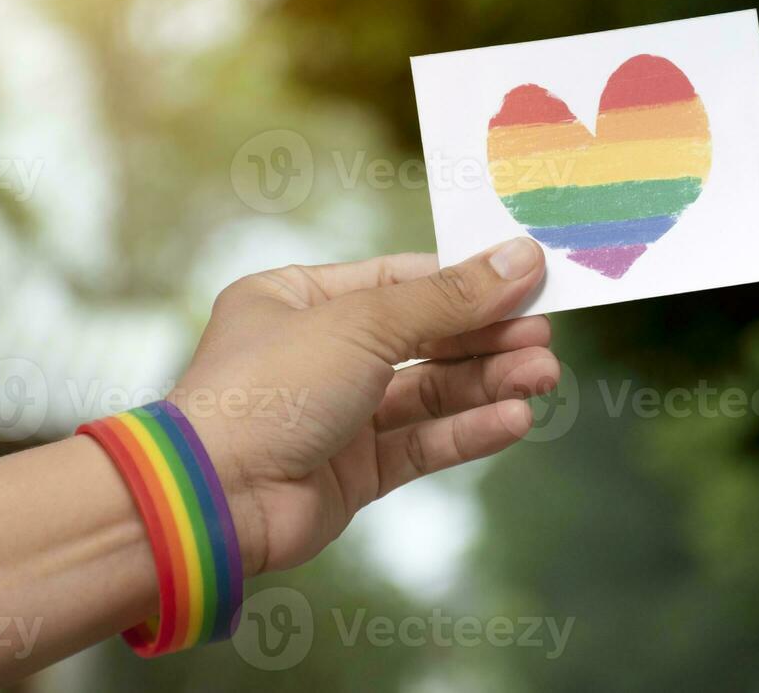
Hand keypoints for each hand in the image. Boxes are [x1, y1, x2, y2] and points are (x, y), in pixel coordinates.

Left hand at [171, 238, 556, 576]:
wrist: (213, 499)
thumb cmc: (267, 389)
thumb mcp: (364, 323)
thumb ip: (449, 297)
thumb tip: (521, 259)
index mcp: (300, 298)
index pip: (401, 279)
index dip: (465, 280)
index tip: (526, 280)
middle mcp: (319, 352)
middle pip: (424, 337)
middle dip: (487, 336)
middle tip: (544, 335)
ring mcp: (337, 414)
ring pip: (430, 392)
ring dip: (489, 383)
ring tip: (543, 375)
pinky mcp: (354, 470)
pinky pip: (423, 442)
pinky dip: (469, 430)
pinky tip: (514, 418)